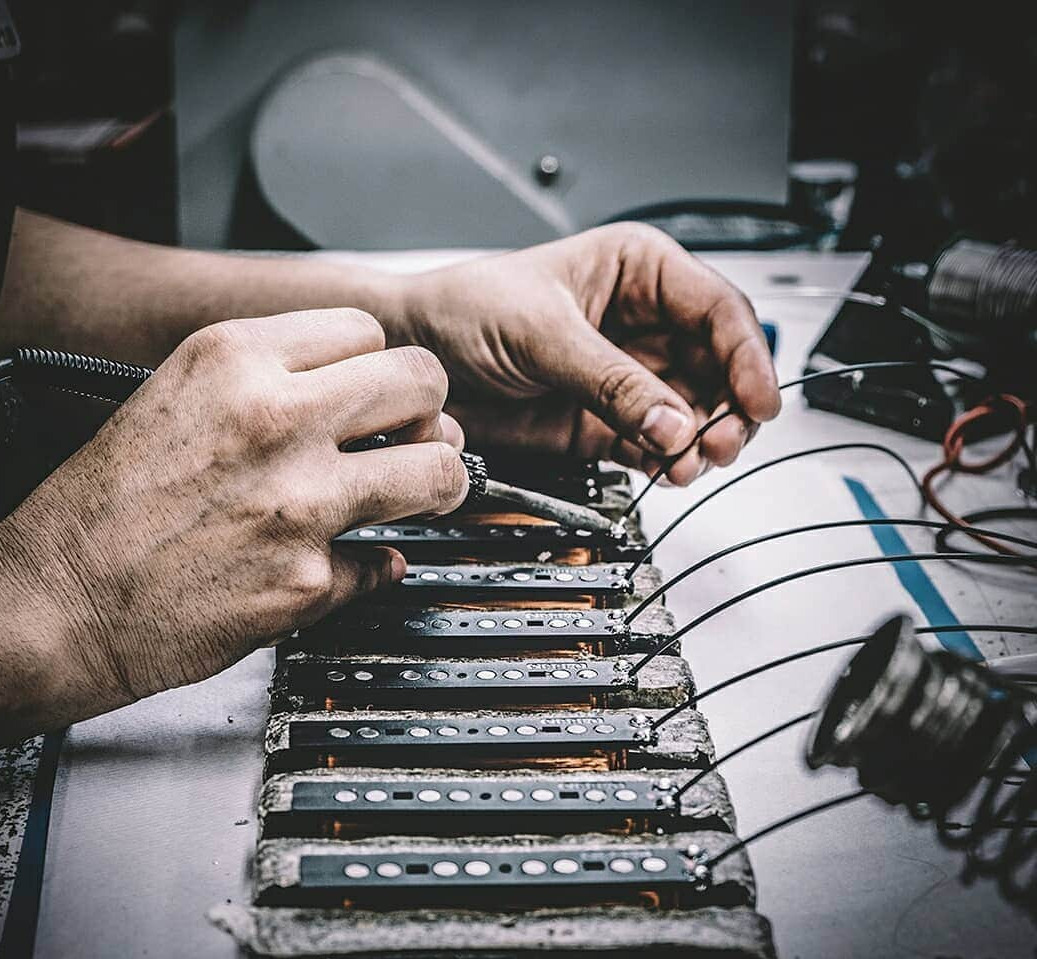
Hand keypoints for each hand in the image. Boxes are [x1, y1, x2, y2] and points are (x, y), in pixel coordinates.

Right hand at [0, 309, 465, 760]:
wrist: (60, 600)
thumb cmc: (105, 504)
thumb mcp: (178, 395)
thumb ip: (270, 380)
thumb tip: (361, 391)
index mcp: (235, 361)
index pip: (368, 331)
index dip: (380, 365)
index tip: (380, 391)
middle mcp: (275, 421)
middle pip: (422, 383)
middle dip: (430, 411)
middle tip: (422, 435)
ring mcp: (300, 503)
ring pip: (439, 469)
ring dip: (439, 482)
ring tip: (423, 493)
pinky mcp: (310, 579)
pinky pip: (386, 561)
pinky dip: (375, 565)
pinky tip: (351, 559)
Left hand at [389, 223, 779, 484]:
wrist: (416, 356)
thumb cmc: (464, 308)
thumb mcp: (542, 331)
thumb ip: (610, 379)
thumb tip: (672, 422)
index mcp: (639, 272)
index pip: (719, 311)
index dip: (748, 357)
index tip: (758, 402)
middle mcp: (643, 324)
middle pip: (719, 369)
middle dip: (727, 409)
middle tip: (717, 443)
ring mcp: (628, 378)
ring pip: (694, 414)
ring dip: (699, 442)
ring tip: (686, 462)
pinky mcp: (605, 423)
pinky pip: (655, 446)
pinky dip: (666, 462)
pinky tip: (663, 469)